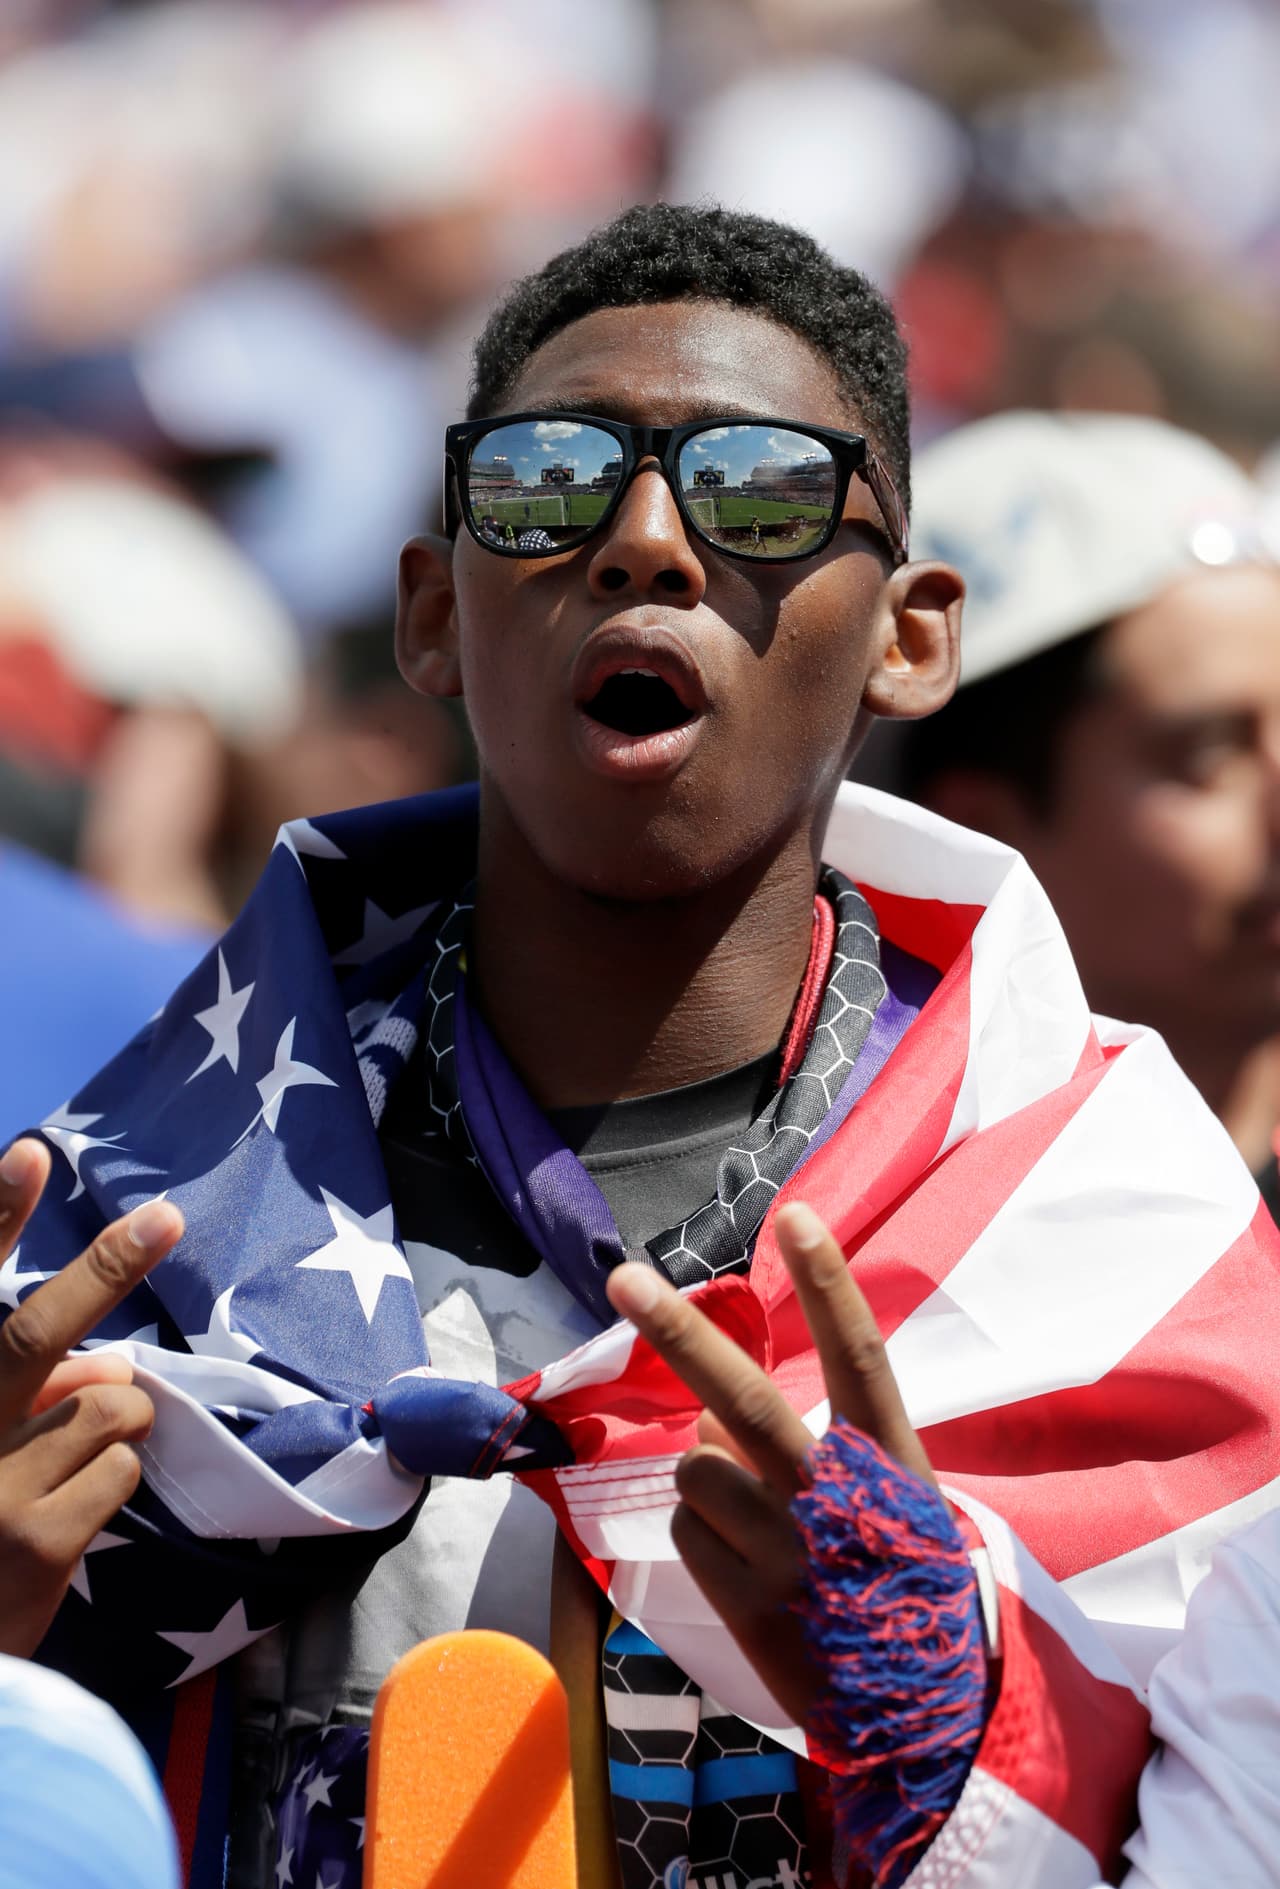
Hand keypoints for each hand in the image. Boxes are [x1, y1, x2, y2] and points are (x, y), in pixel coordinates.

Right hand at [0, 1137, 183, 1655]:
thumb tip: (109, 1367)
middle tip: (163, 1217)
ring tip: (66, 1470)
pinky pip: (120, 1468)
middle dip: (104, 1268)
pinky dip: (114, 1478)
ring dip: (117, 1422)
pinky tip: (69, 1518)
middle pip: (33, 1334)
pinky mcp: (33, 1545)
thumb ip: (32, 1392)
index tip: (28, 1153)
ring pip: (109, 1406)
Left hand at [604, 1200, 934, 1725]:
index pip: (860, 1356)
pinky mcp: (748, 1601)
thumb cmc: (898, 1578)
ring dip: (709, 1479)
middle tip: (623, 1277)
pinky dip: (702, 1536)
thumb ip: (809, 1444)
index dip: (829, 1285)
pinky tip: (748, 1568)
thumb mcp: (886, 1501)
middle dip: (678, 1332)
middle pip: (745, 1399)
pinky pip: (685, 1529)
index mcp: (891, 1462)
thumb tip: (710, 1417)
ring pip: (698, 1467)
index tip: (796, 1215)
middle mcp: (840, 1499)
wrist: (924, 1712)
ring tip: (758, 1521)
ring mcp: (791, 1553)